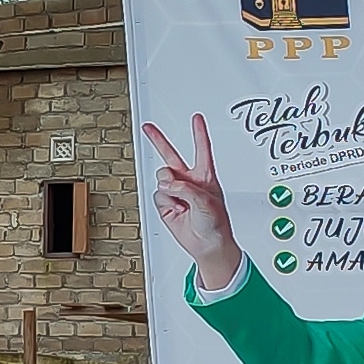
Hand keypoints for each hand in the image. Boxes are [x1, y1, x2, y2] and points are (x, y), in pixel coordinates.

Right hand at [143, 115, 244, 291]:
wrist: (208, 245)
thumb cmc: (216, 223)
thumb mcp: (207, 201)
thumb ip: (186, 188)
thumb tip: (167, 183)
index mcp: (204, 176)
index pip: (201, 149)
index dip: (198, 133)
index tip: (196, 118)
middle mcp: (188, 181)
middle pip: (170, 155)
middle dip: (158, 140)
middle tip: (147, 127)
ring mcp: (176, 192)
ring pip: (162, 178)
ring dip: (169, 187)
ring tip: (180, 201)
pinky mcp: (166, 204)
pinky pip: (158, 195)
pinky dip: (166, 203)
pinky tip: (176, 210)